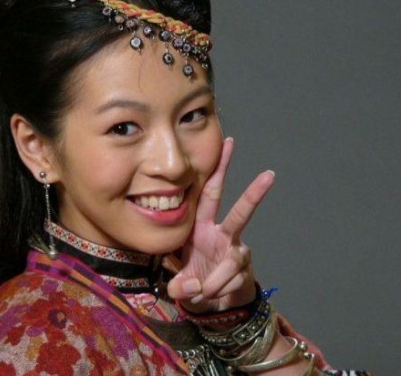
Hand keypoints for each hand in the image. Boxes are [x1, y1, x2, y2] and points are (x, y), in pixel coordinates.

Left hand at [166, 137, 274, 312]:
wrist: (211, 303)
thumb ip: (177, 283)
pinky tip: (210, 293)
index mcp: (200, 226)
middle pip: (241, 212)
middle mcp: (221, 234)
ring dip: (215, 280)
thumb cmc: (191, 278)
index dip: (216, 170)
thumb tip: (188, 288)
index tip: (227, 143)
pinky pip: (231, 281)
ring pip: (234, 261)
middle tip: (270, 175)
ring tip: (201, 290)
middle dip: (254, 193)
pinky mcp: (245, 271)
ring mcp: (236, 252)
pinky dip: (216, 290)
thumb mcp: (176, 277)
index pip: (207, 194)